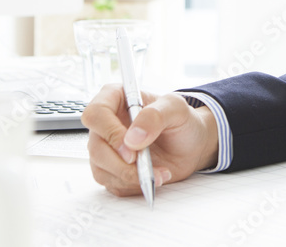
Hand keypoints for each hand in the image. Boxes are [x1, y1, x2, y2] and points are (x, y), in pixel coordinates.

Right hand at [82, 84, 219, 196]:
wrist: (190, 145)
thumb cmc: (181, 120)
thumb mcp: (176, 109)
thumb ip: (155, 116)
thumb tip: (132, 138)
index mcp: (115, 99)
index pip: (95, 114)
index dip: (110, 133)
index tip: (131, 149)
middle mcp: (106, 124)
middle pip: (96, 147)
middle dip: (121, 163)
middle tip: (146, 167)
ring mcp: (107, 148)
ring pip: (101, 169)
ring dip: (130, 177)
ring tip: (159, 173)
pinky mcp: (112, 170)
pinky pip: (112, 184)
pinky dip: (134, 185)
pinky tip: (154, 177)